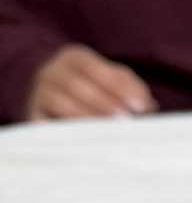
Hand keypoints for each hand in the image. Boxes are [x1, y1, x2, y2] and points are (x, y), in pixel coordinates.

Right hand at [25, 45, 155, 121]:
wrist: (52, 91)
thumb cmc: (94, 86)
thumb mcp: (111, 78)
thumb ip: (130, 86)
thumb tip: (147, 105)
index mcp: (74, 58)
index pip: (94, 68)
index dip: (118, 87)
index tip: (140, 106)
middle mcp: (52, 72)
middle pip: (76, 86)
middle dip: (103, 104)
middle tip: (126, 122)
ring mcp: (39, 94)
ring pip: (60, 104)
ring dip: (87, 118)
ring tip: (110, 134)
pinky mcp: (33, 116)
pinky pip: (46, 124)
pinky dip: (64, 133)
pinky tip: (86, 145)